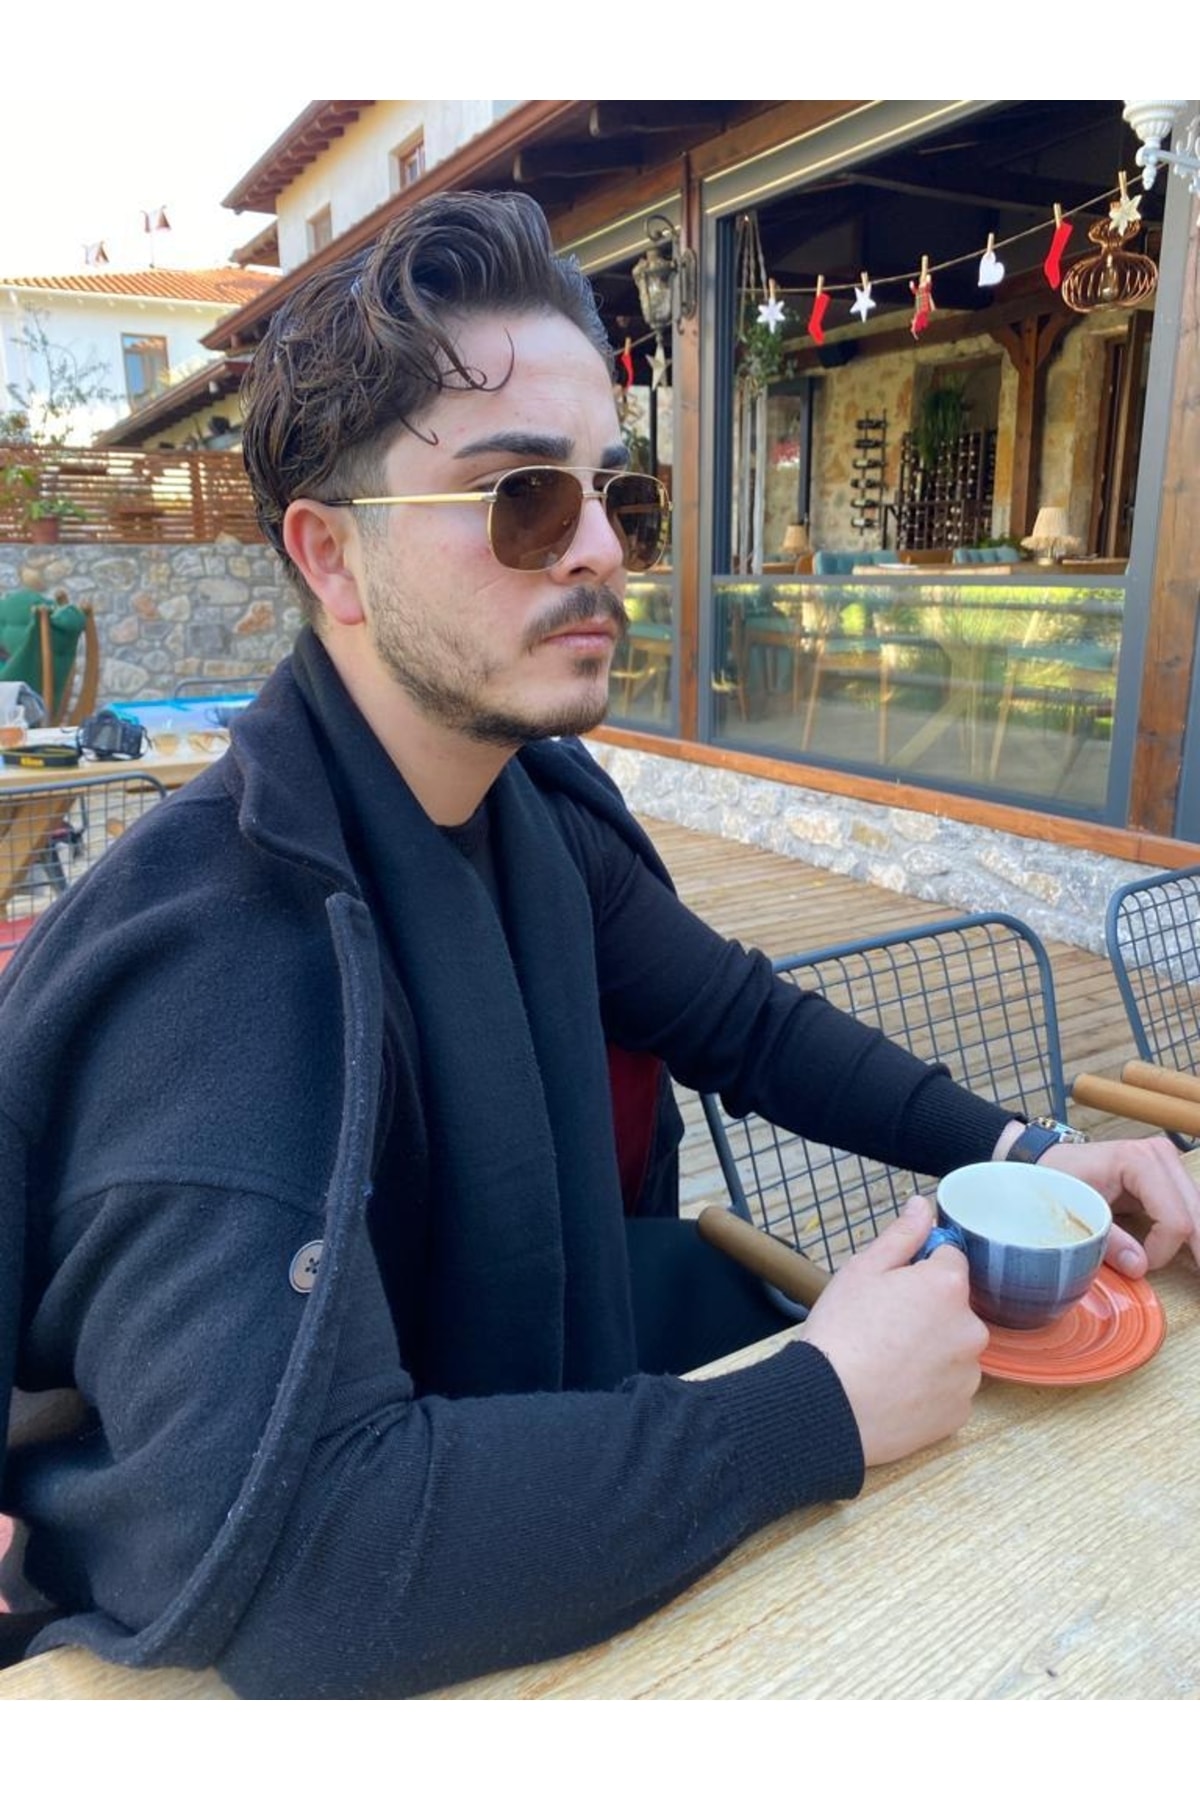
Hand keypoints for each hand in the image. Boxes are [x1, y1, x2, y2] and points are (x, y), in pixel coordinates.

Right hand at [802, 1192, 988, 1467]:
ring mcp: (968, 1375)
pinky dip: (929, 1388)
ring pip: (952, 1350)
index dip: (919, 1269)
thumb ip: (901, 1235)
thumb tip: (923, 1205)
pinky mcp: (959, 1412)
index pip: (949, 1260)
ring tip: (887, 1362)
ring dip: (931, 1350)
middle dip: (927, 1311)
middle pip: (954, 1308)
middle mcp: (971, 1329)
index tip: (892, 1287)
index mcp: (948, 1287)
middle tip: (883, 1326)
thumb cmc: (841, 1333)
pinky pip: (949, 1389)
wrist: (829, 1406)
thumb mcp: (862, 1270)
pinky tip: (896, 1389)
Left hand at [1040, 1136, 1199, 1276]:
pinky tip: (1194, 1255)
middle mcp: (1160, 1156)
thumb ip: (1107, 1241)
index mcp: (1138, 1161)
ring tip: (1199, 1275)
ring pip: (1199, 1212)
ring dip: (1199, 1243)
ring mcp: (1168, 1164)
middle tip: (1199, 1282)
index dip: (1162, 1251)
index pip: (1175, 1219)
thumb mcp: (1077, 1211)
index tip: (1140, 1266)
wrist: (1054, 1163)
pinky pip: (1192, 1209)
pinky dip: (1195, 1233)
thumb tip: (1139, 1268)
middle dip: (1199, 1251)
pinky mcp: (1169, 1176)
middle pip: (1196, 1214)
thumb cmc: (1060, 1180)